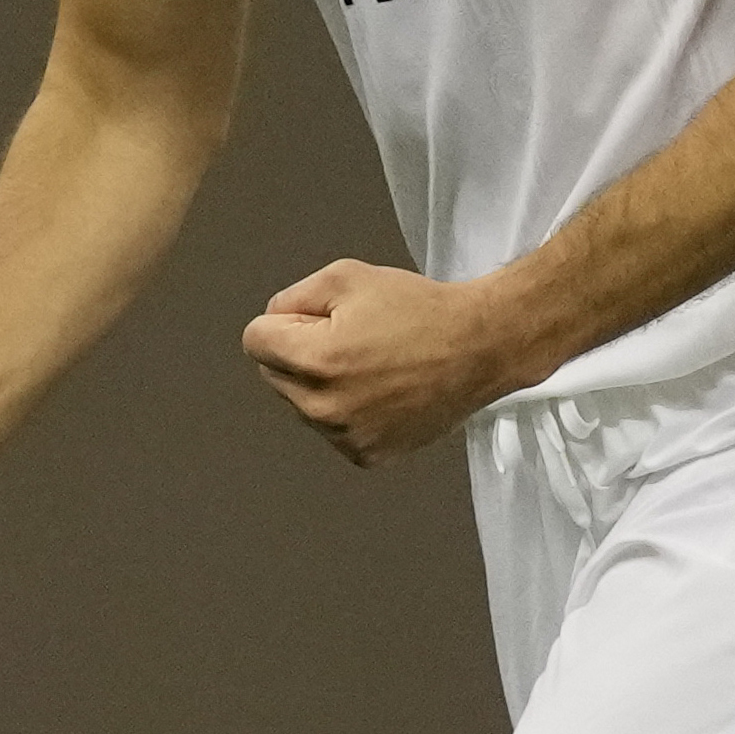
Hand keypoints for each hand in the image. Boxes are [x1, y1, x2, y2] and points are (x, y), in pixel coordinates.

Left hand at [241, 259, 529, 465]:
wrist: (479, 348)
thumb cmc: (416, 308)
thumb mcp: (346, 277)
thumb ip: (293, 297)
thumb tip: (272, 322)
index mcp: (315, 361)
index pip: (255, 340)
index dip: (285, 321)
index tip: (322, 318)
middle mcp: (323, 408)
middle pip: (273, 374)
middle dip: (298, 353)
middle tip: (351, 338)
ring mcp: (345, 438)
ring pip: (301, 405)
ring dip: (319, 386)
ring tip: (370, 365)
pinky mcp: (367, 456)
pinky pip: (332, 430)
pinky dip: (345, 412)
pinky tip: (381, 392)